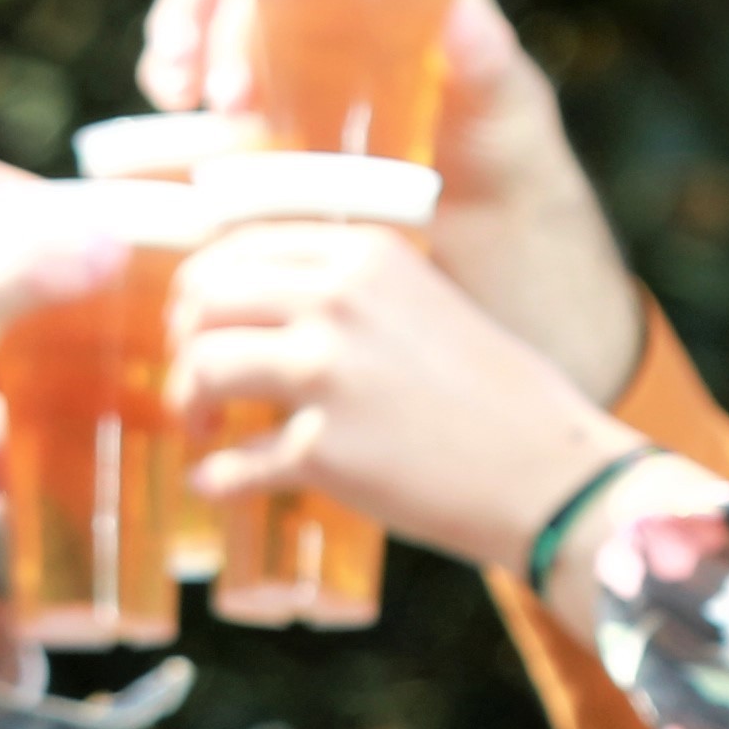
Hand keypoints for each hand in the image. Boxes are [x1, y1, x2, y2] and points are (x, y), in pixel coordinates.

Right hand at [138, 0, 647, 399]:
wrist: (510, 316)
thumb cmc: (524, 211)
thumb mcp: (515, 136)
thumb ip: (490, 71)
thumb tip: (458, 1)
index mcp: (385, 2)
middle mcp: (326, 37)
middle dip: (206, 13)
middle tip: (218, 91)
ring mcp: (285, 99)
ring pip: (203, 41)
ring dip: (176, 50)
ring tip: (180, 97)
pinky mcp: (256, 166)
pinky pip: (195, 121)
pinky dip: (168, 116)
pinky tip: (172, 137)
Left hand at [166, 231, 667, 586]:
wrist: (544, 469)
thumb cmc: (494, 392)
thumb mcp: (422, 302)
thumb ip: (347, 293)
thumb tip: (261, 308)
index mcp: (362, 254)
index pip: (240, 245)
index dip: (202, 285)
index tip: (199, 320)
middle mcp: (338, 300)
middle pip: (206, 299)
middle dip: (183, 339)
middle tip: (194, 376)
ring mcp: (327, 373)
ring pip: (205, 366)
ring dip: (186, 399)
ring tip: (201, 424)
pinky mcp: (324, 450)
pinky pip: (236, 462)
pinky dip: (217, 477)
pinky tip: (214, 483)